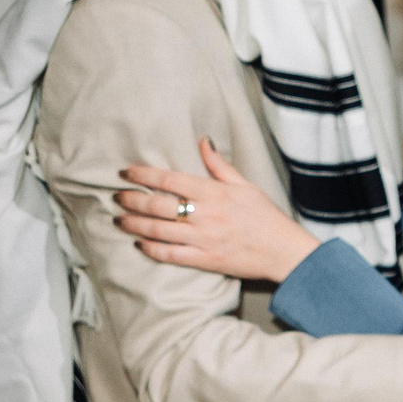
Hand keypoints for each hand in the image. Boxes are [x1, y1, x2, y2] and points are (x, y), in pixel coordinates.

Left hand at [119, 139, 321, 281]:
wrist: (285, 252)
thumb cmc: (267, 217)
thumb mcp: (246, 185)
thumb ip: (219, 165)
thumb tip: (203, 141)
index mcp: (214, 193)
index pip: (169, 180)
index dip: (142, 175)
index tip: (125, 172)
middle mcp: (205, 215)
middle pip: (157, 205)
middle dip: (131, 200)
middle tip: (117, 197)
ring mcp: (204, 239)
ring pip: (158, 230)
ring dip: (134, 224)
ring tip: (120, 219)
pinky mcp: (205, 260)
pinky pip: (170, 255)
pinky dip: (151, 249)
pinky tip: (140, 243)